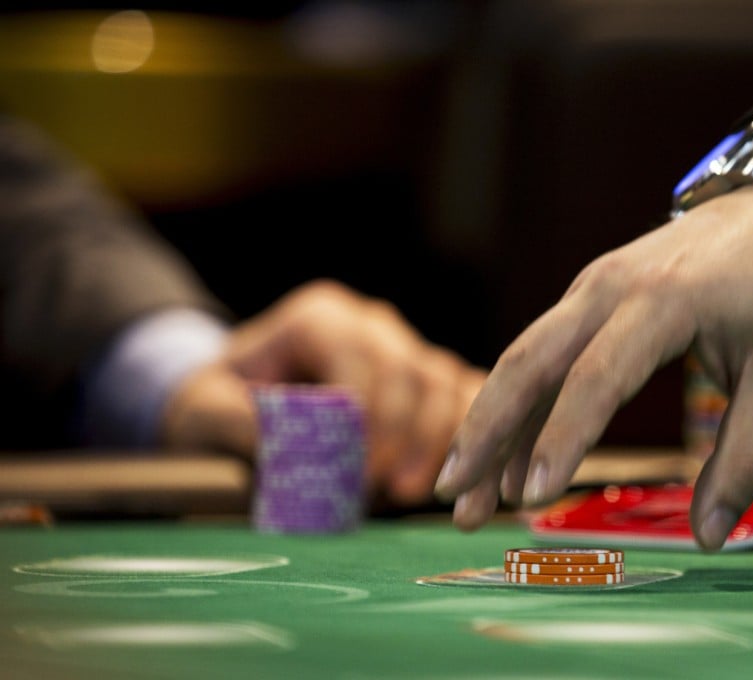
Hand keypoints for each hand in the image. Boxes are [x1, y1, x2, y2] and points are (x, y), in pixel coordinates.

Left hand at [161, 279, 484, 507]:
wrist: (240, 399)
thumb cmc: (223, 400)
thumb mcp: (206, 407)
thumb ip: (236, 419)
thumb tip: (284, 443)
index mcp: (321, 319)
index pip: (363, 357)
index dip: (372, 413)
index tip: (363, 470)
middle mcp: (371, 326)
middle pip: (413, 369)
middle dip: (409, 433)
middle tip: (395, 491)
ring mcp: (405, 350)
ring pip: (445, 383)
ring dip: (441, 440)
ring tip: (417, 493)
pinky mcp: (426, 382)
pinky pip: (463, 399)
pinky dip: (466, 437)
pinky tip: (458, 477)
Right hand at [433, 181, 752, 549]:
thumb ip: (747, 454)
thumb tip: (708, 538)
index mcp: (664, 299)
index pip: (597, 376)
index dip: (561, 440)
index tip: (531, 499)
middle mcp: (610, 286)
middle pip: (529, 361)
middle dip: (485, 432)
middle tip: (453, 500)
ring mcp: (593, 287)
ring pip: (525, 359)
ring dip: (490, 425)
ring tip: (467, 498)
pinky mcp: (592, 297)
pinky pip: (544, 354)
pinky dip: (522, 407)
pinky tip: (510, 458)